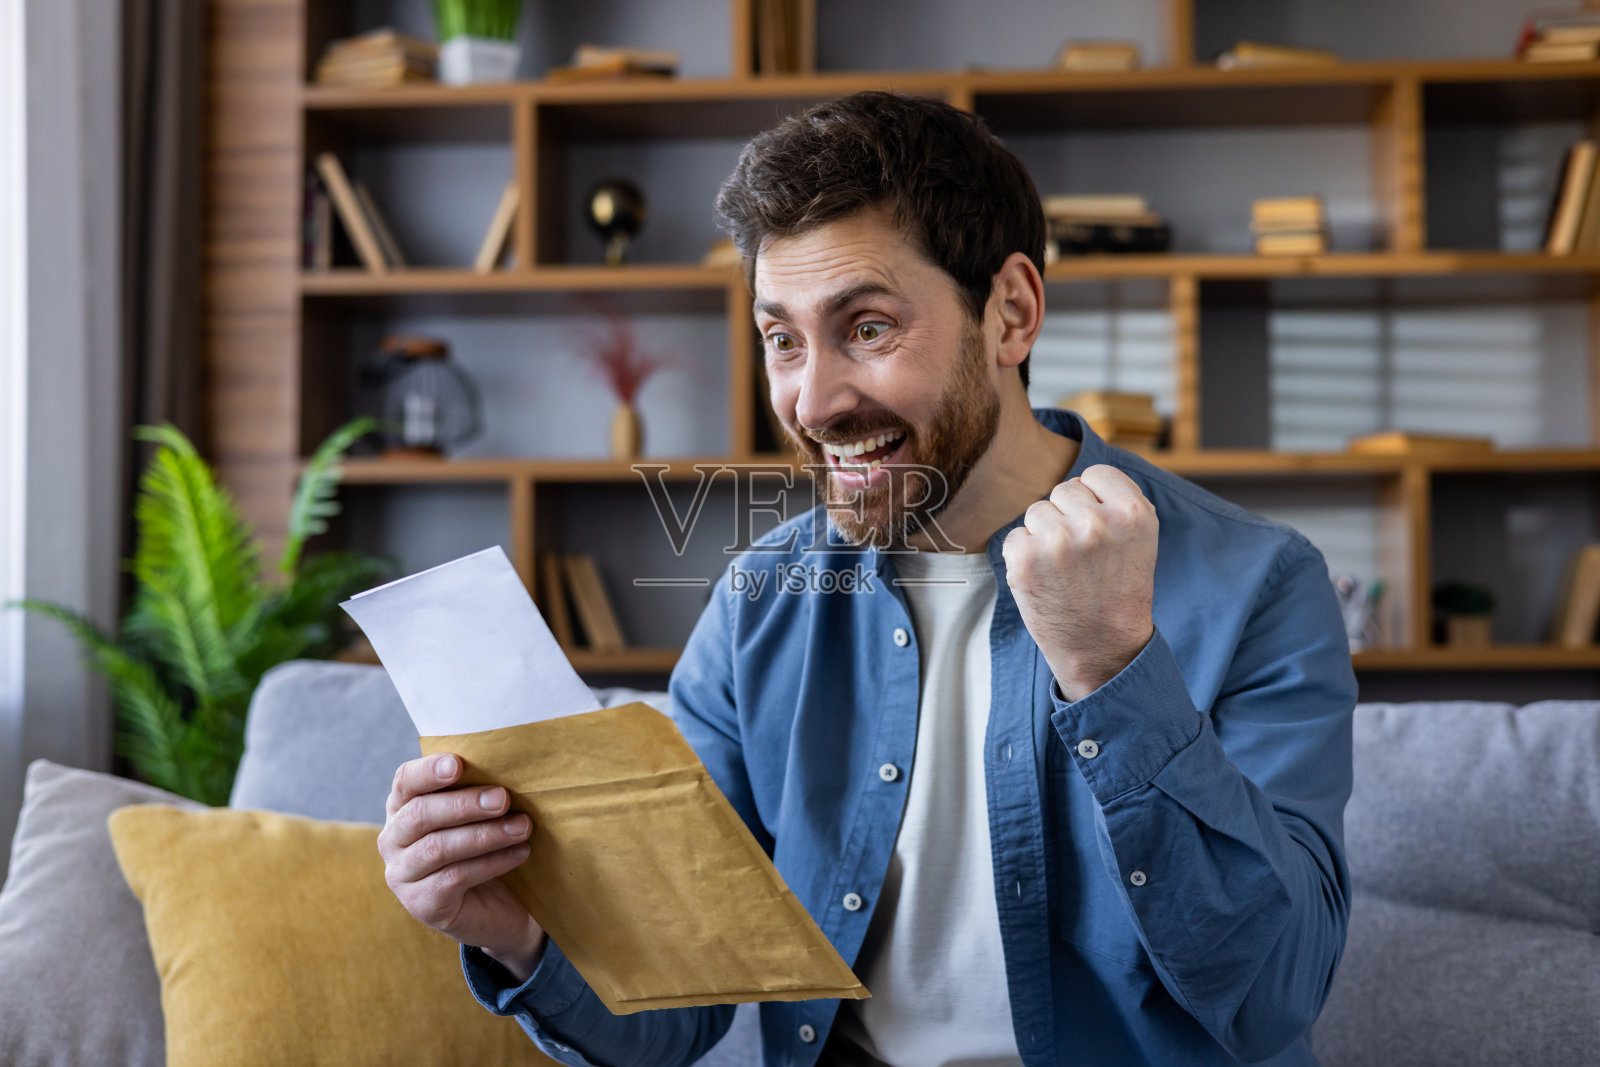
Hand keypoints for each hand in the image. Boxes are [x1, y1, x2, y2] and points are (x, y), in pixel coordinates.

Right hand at [378, 753, 547, 981]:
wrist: (498, 907)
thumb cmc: (487, 847)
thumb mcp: (481, 814)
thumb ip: (480, 790)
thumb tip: (508, 764)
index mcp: (402, 807)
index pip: (405, 781)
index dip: (428, 771)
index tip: (457, 764)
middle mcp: (392, 840)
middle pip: (420, 814)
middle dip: (464, 804)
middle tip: (503, 798)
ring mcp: (401, 875)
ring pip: (437, 847)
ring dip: (485, 835)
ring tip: (522, 826)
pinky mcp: (419, 904)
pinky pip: (454, 878)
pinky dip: (492, 862)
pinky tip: (520, 853)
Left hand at [1002, 464, 1157, 701]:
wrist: (1101, 649)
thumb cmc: (1118, 591)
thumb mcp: (1139, 540)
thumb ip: (1116, 502)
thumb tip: (1078, 481)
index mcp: (1133, 512)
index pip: (1096, 474)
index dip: (1094, 500)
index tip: (1099, 530)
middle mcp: (1097, 522)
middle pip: (1063, 491)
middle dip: (1068, 518)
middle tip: (1083, 559)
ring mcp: (1059, 539)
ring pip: (1037, 512)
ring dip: (1044, 536)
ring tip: (1065, 570)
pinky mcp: (1026, 558)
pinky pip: (1015, 536)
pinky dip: (1024, 557)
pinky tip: (1045, 580)